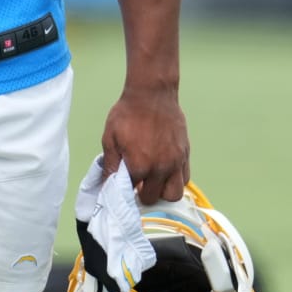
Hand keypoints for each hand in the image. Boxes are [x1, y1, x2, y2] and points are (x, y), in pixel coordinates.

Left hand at [100, 85, 189, 205]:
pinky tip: (165, 170)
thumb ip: (110, 165)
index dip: (125, 189)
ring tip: (154, 181)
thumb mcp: (110, 138)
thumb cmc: (128, 114)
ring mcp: (175, 162)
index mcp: (139, 166)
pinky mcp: (185, 154)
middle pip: (153, 198)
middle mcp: (160, 168)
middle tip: (138, 184)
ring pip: (174, 194)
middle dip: (143, 195)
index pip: (131, 193)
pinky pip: (185, 178)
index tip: (123, 185)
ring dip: (162, 191)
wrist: (152, 94)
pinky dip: (175, 180)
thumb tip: (107, 184)